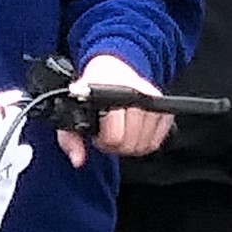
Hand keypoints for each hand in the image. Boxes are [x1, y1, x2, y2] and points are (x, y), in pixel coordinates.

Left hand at [67, 51, 173, 165]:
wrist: (111, 71)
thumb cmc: (91, 96)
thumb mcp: (72, 114)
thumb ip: (69, 139)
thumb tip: (78, 160)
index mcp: (108, 95)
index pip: (115, 137)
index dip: (104, 143)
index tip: (99, 135)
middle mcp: (133, 94)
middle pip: (131, 143)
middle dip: (118, 146)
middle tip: (110, 135)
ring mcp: (150, 98)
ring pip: (146, 143)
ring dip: (132, 145)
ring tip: (122, 133)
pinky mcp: (162, 103)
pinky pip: (159, 138)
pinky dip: (148, 141)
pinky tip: (136, 133)